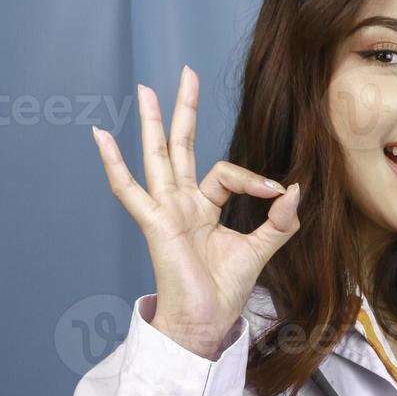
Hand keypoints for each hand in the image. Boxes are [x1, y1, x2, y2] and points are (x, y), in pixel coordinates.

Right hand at [91, 65, 301, 357]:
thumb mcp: (259, 251)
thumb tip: (295, 190)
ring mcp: (165, 211)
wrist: (205, 322)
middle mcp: (181, 204)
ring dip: (153, 122)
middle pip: (182, 146)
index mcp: (203, 208)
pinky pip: (129, 190)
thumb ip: (279, 222)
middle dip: (185, 110)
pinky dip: (114, 163)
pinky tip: (101, 136)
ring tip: (146, 89)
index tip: (279, 194)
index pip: (226, 174)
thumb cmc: (224, 292)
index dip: (255, 179)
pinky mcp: (154, 223)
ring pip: (158, 156)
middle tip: (187, 73)